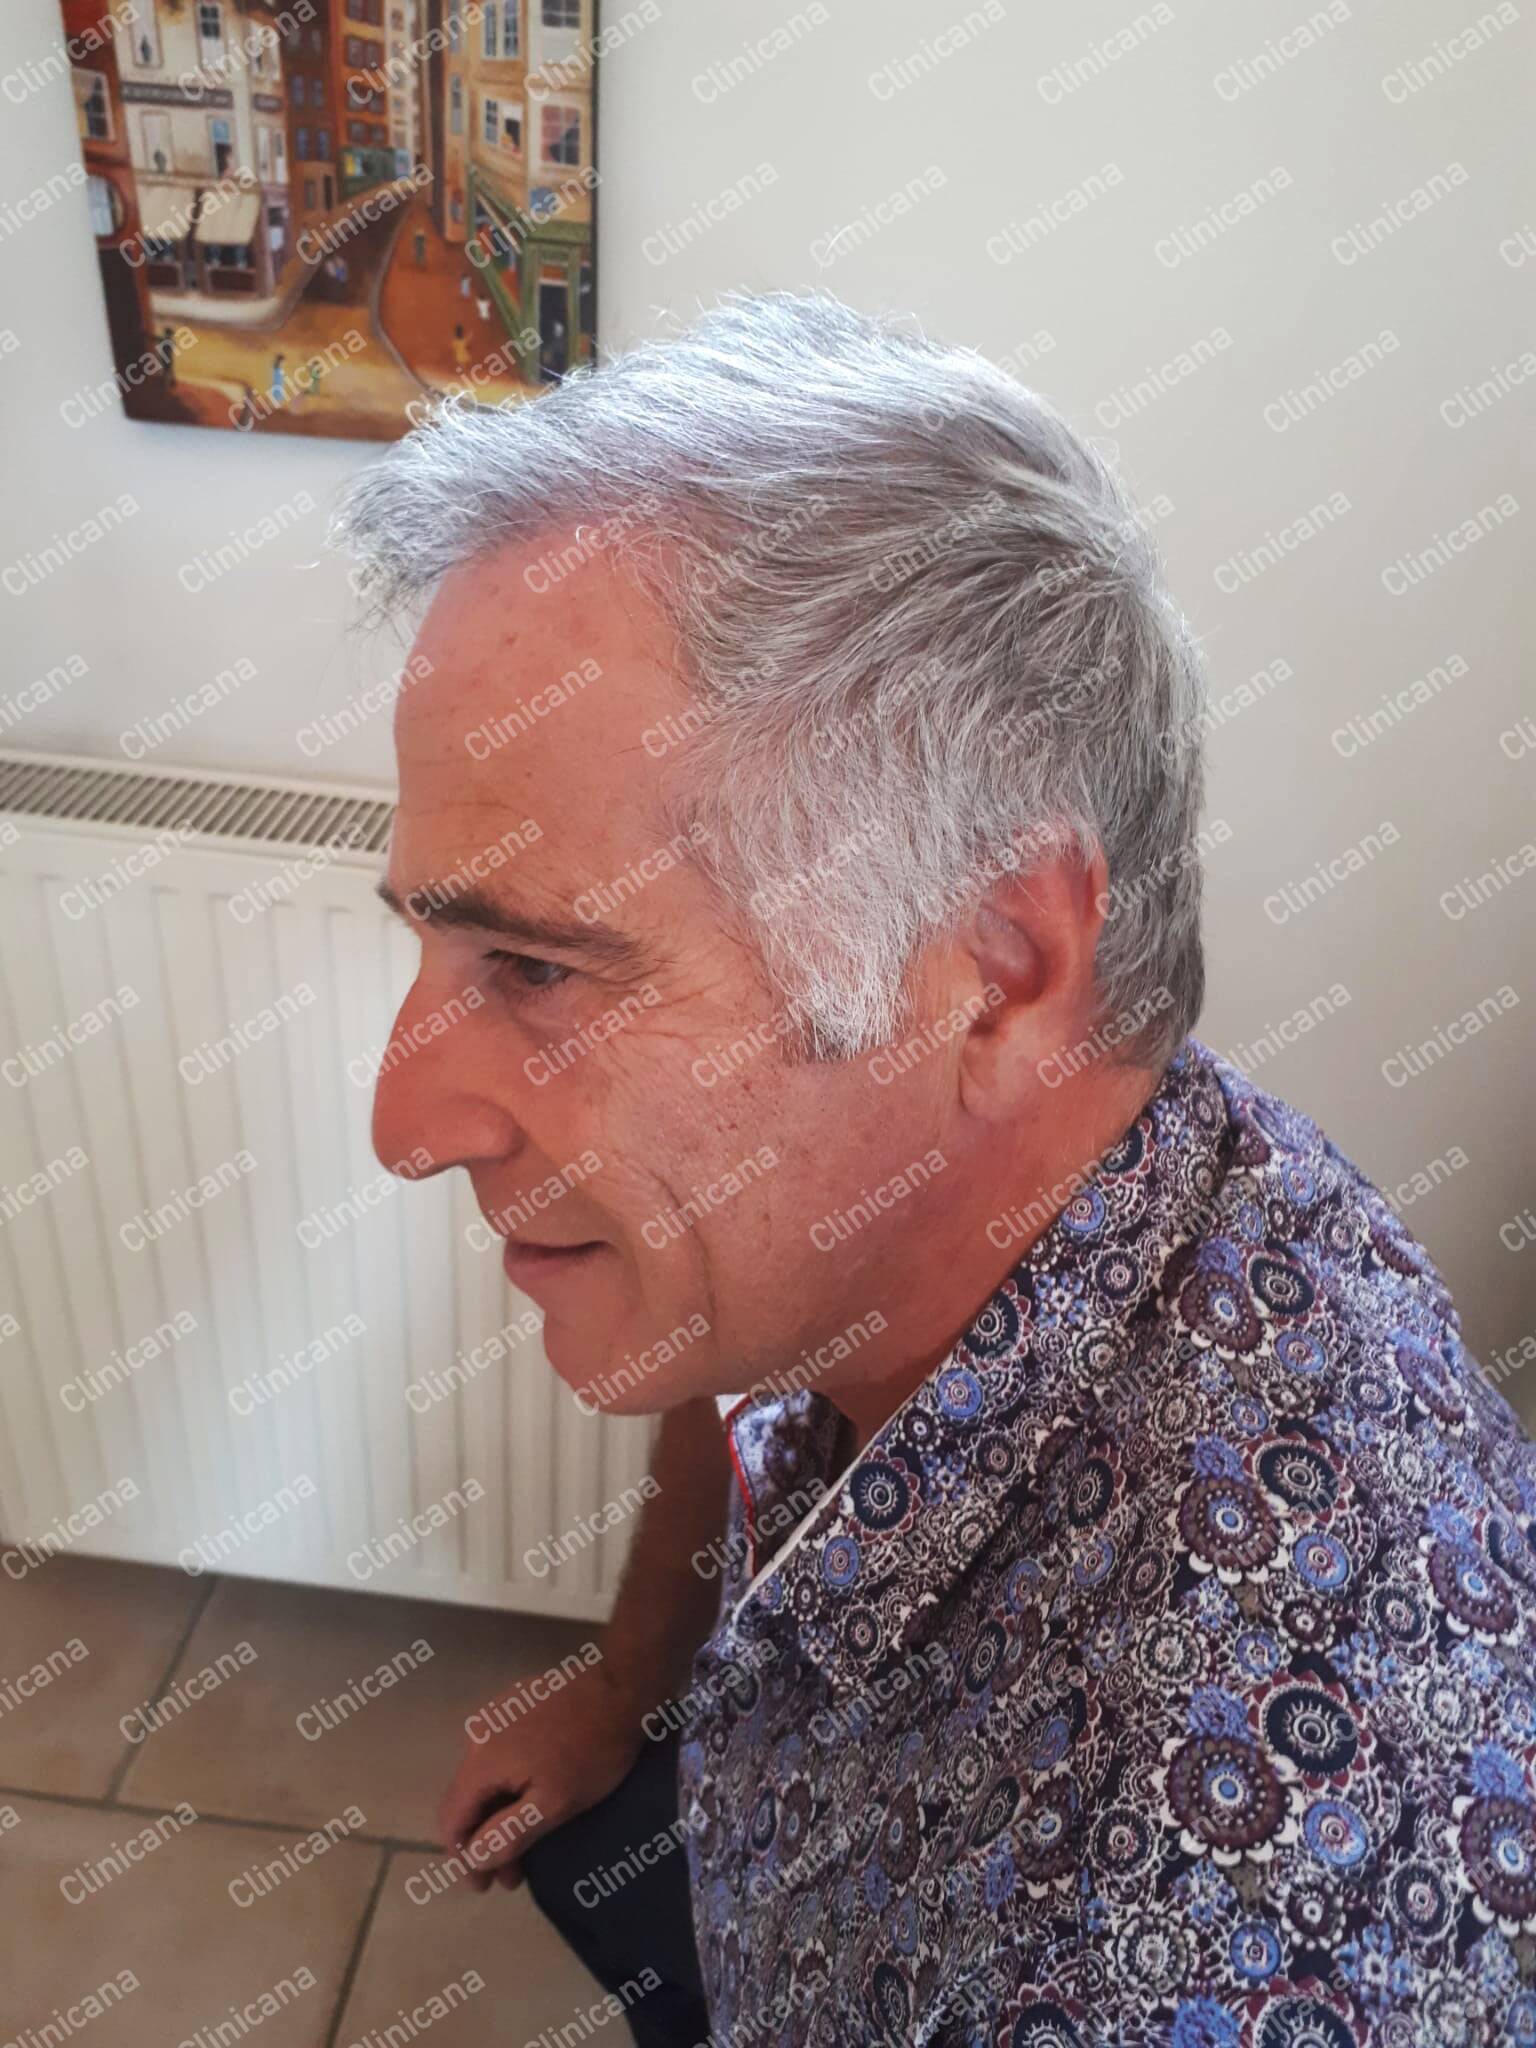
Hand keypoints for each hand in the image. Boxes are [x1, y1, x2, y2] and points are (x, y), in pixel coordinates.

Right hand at [438, 1660, 648, 1893]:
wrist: (622, 1689)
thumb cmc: (592, 1752)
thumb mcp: (555, 1803)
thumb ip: (509, 1833)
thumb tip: (472, 1858)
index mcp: (480, 1758)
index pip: (452, 1818)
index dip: (463, 1858)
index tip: (484, 1886)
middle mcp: (477, 1733)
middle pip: (468, 1799)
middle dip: (485, 1841)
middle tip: (511, 1877)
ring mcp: (496, 1714)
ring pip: (486, 1777)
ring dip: (498, 1815)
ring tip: (523, 1846)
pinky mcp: (516, 1705)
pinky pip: (500, 1755)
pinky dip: (509, 1785)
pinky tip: (528, 1801)